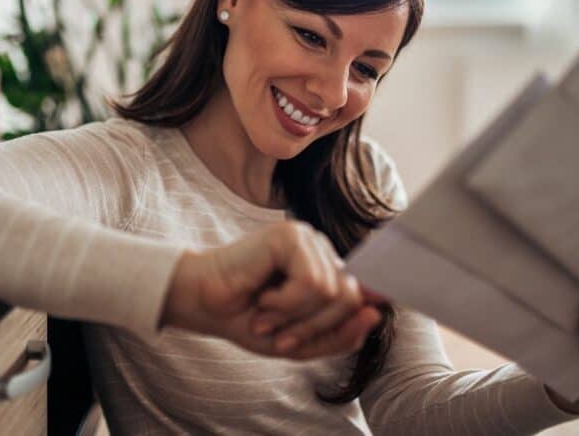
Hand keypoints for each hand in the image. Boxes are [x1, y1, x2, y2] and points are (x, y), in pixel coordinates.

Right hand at [160, 221, 384, 359]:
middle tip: (281, 337)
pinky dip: (286, 302)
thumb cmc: (246, 319)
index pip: (362, 294)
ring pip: (331, 292)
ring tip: (266, 317)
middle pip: (349, 298)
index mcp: (326, 270)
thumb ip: (340, 335)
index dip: (355, 315)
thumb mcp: (300, 342)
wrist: (202, 305)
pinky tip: (262, 297)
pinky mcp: (289, 236)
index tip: (336, 326)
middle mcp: (321, 251)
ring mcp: (306, 239)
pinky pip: (311, 282)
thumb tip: (376, 314)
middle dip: (315, 327)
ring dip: (295, 317)